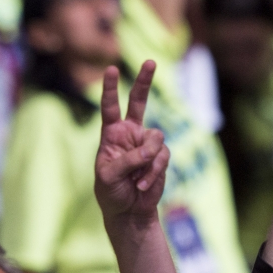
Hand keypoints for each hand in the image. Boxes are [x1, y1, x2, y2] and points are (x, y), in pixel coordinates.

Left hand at [95, 62, 170, 222]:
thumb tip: (150, 150)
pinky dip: (154, 172)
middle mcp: (130, 134)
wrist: (128, 211)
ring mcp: (147, 145)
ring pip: (156, 138)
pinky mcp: (160, 157)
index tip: (110, 69)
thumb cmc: (111, 193)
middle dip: (144, 82)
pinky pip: (163, 157)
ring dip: (148, 160)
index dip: (110, 88)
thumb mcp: (109, 176)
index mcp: (111, 134)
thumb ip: (128, 160)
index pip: (110, 107)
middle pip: (139, 102)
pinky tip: (143, 184)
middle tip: (151, 61)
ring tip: (137, 179)